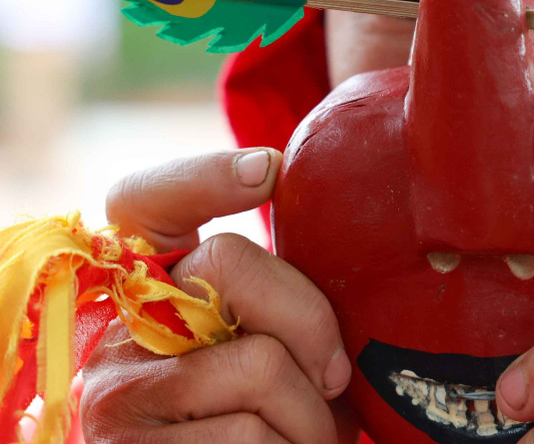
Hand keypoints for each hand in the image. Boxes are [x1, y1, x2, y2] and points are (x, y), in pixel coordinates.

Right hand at [81, 148, 357, 443]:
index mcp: (152, 287)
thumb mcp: (265, 350)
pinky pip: (249, 436)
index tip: (269, 170)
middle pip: (229, 264)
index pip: (147, 200)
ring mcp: (116, 391)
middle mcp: (120, 327)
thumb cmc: (266, 421)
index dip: (203, 173)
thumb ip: (278, 306)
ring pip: (259, 364)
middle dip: (310, 321)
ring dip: (313, 417)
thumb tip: (362, 267)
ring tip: (311, 436)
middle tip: (334, 376)